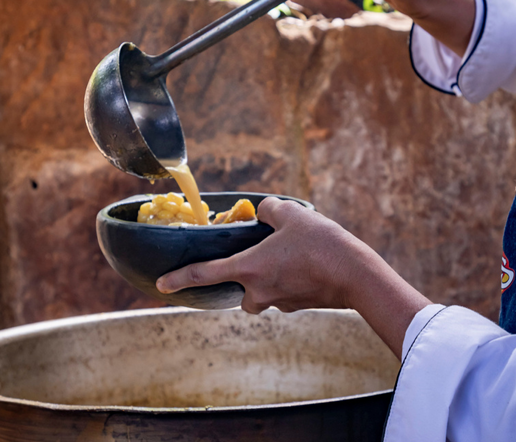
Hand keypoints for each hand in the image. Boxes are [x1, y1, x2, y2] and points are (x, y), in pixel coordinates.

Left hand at [156, 197, 431, 357]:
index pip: (204, 274)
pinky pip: (284, 294)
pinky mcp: (299, 306)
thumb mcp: (292, 214)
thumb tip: (264, 211)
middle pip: (239, 294)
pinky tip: (306, 266)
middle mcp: (260, 290)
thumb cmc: (321, 244)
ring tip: (289, 259)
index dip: (179, 279)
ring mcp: (280, 301)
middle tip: (259, 260)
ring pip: (263, 295)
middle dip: (243, 280)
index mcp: (249, 268)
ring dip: (267, 282)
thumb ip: (269, 209)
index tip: (160, 286)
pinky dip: (288, 282)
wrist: (355, 275)